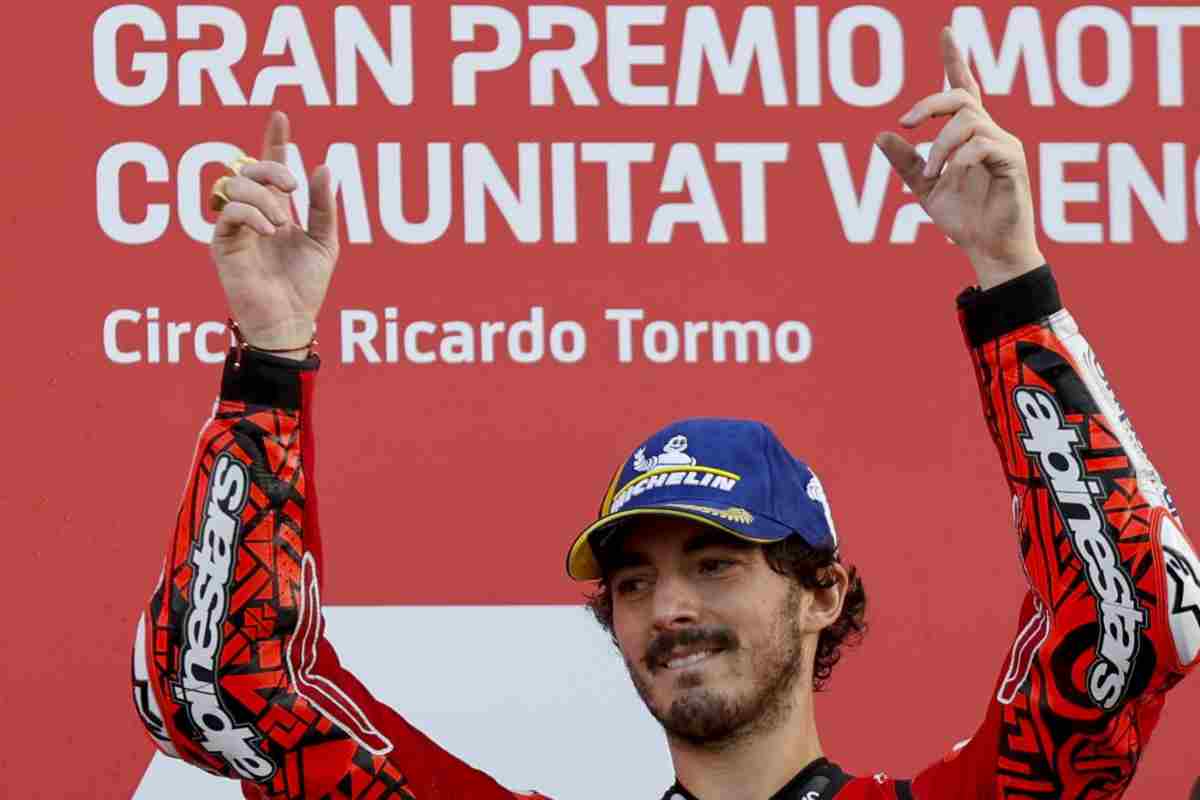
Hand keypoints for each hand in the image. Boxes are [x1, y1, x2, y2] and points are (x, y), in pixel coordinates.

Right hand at [210, 111, 339, 356]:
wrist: (291, 320)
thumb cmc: (306, 286)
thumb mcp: (325, 242)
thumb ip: (324, 207)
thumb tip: (322, 166)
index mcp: (276, 210)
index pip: (269, 167)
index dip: (274, 141)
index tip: (281, 115)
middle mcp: (252, 214)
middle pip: (247, 169)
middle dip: (269, 167)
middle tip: (291, 187)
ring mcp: (235, 228)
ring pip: (233, 185)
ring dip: (261, 197)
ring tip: (281, 224)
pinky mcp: (221, 245)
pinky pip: (226, 213)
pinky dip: (249, 214)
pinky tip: (268, 229)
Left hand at [876, 28, 1044, 289]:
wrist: (988, 251)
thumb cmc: (964, 220)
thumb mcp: (925, 188)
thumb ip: (906, 161)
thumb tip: (880, 133)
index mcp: (970, 136)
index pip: (964, 88)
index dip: (954, 59)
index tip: (945, 31)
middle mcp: (990, 133)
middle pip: (960, 96)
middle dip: (930, 102)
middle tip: (906, 123)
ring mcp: (1005, 145)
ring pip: (968, 120)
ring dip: (941, 144)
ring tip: (933, 173)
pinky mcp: (1013, 163)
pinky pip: (982, 146)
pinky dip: (959, 160)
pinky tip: (951, 179)